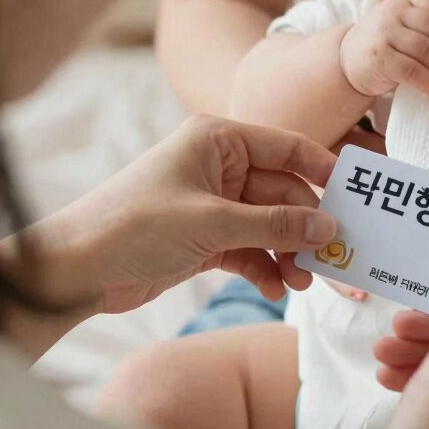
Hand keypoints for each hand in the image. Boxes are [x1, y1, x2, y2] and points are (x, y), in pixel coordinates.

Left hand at [5, 116, 337, 314]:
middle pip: (282, 193)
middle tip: (332, 258)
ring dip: (288, 253)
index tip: (354, 196)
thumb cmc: (135, 226)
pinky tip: (277, 288)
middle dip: (305, 227)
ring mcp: (213, 204)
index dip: (322, 169)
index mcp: (219, 140)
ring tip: (304, 282)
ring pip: (269, 225)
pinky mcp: (205, 238)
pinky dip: (264, 267)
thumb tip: (328, 227)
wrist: (74, 271)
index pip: (286, 147)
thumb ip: (273, 225)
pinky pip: (250, 248)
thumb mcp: (212, 222)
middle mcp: (219, 167)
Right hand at [340, 0, 428, 98]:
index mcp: (404, 2)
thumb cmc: (383, 44)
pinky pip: (413, 71)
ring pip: (426, 50)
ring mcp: (384, 35)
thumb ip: (424, 24)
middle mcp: (393, 13)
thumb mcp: (400, 24)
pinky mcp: (379, 59)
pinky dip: (427, 82)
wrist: (346, 61)